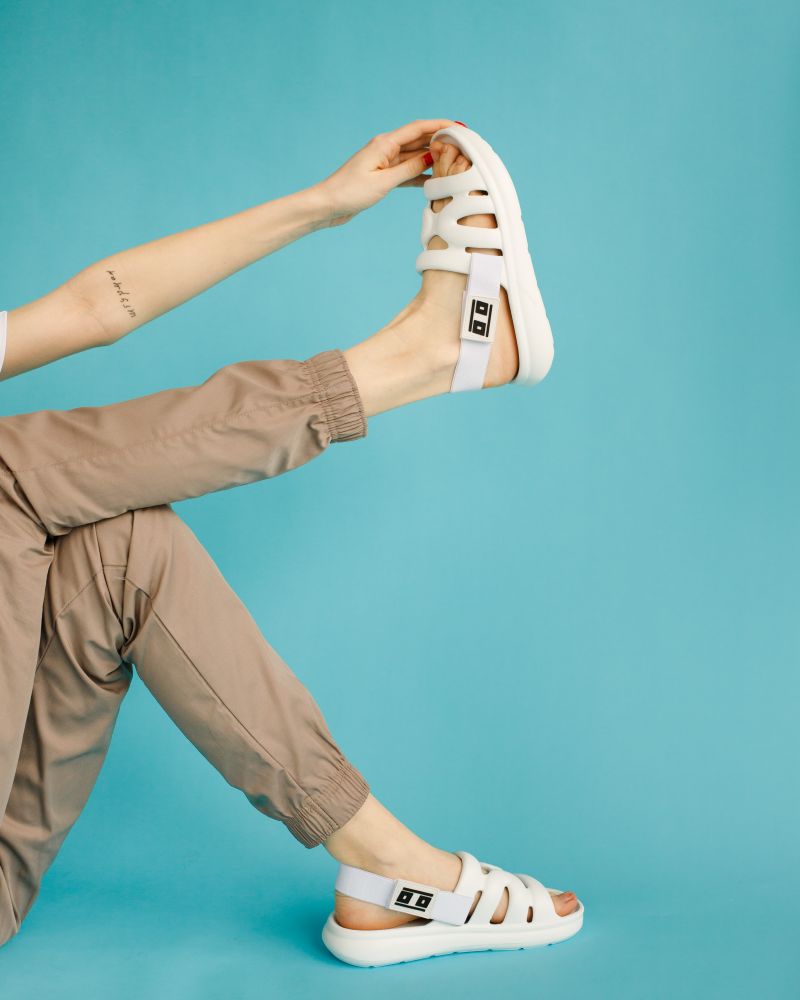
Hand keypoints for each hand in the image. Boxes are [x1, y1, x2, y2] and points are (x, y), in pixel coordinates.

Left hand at [314, 119, 454, 226]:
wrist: (328, 205)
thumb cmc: (350, 191)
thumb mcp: (383, 181)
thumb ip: (409, 169)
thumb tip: (431, 156)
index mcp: (385, 143)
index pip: (418, 128)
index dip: (440, 125)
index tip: (460, 126)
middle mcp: (386, 148)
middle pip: (418, 140)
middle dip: (440, 140)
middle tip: (463, 145)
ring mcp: (384, 162)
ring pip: (414, 156)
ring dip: (432, 157)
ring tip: (453, 161)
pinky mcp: (382, 176)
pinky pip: (406, 171)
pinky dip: (420, 174)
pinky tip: (434, 178)